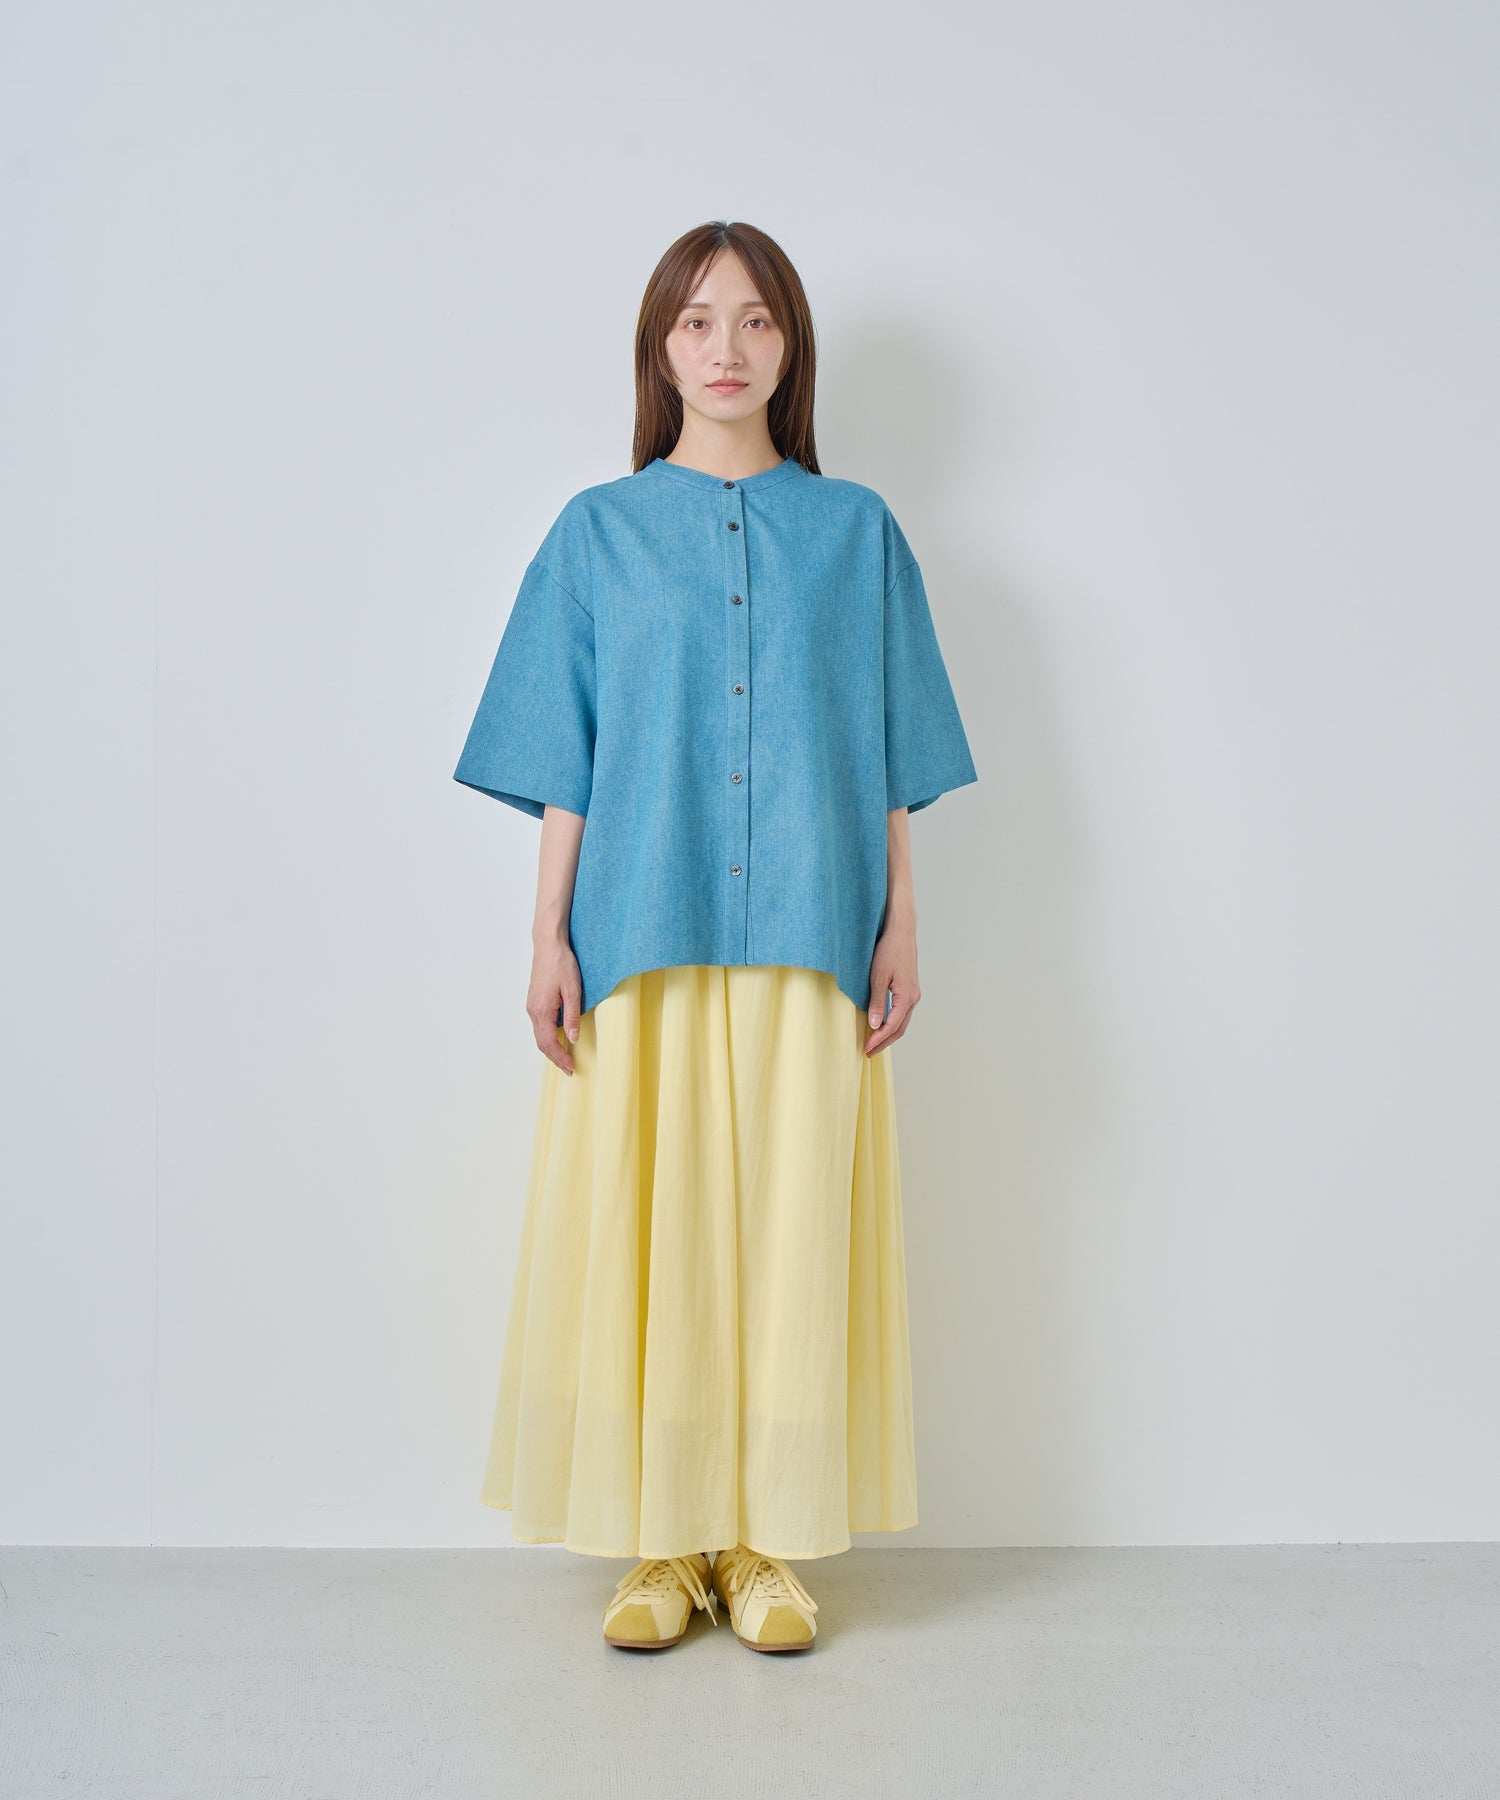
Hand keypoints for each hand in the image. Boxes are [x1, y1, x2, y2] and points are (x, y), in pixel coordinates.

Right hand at [528, 937, 583, 1072]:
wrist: (548, 945)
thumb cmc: (562, 964)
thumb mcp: (573, 991)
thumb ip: (572, 1016)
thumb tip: (573, 1038)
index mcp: (542, 1011)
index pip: (550, 1042)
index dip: (561, 1058)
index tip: (572, 1067)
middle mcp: (533, 1011)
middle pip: (541, 1043)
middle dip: (555, 1058)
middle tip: (569, 1069)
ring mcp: (531, 1006)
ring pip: (539, 1035)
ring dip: (550, 1048)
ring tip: (564, 1057)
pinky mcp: (533, 1001)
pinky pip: (538, 1026)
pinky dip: (547, 1037)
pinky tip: (558, 1038)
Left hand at [864, 924, 919, 1055]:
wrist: (901, 933)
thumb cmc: (889, 951)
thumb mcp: (878, 977)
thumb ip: (876, 1002)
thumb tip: (874, 1025)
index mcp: (907, 997)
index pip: (892, 1026)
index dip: (879, 1039)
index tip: (866, 1048)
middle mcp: (914, 998)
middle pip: (900, 1028)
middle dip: (884, 1042)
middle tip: (868, 1052)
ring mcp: (914, 994)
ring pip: (902, 1022)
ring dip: (888, 1034)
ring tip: (873, 1043)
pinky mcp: (910, 990)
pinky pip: (902, 1013)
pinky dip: (892, 1023)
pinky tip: (881, 1025)